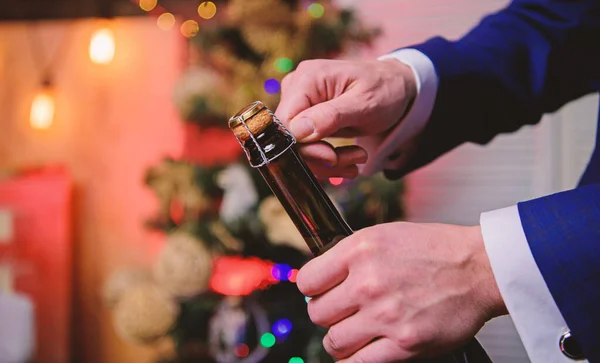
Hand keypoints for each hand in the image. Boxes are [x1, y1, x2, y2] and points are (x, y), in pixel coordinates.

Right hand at [275, 59, 416, 178]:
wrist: (396, 88)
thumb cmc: (384, 89)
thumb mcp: (364, 104)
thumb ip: (330, 116)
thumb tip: (297, 131)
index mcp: (307, 78)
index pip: (286, 122)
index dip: (303, 146)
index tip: (332, 157)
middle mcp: (296, 88)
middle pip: (291, 137)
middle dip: (321, 157)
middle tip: (354, 161)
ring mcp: (300, 104)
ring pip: (299, 147)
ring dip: (329, 162)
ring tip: (358, 158)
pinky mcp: (306, 118)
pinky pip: (308, 146)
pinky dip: (328, 159)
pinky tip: (351, 159)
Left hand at [296, 222, 506, 361]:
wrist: (478, 268)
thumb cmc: (436, 250)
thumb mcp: (385, 234)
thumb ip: (351, 255)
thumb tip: (324, 278)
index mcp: (360, 250)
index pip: (307, 280)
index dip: (313, 289)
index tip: (322, 293)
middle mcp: (368, 282)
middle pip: (318, 313)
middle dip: (327, 314)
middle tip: (341, 312)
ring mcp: (385, 314)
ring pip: (334, 341)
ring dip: (340, 339)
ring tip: (353, 332)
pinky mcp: (404, 342)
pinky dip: (353, 360)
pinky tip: (359, 352)